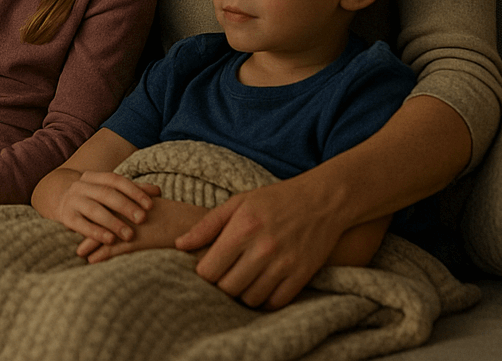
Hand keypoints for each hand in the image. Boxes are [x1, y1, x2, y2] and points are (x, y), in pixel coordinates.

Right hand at [40, 168, 160, 251]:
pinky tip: (110, 240)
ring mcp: (72, 200)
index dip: (134, 191)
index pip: (116, 180)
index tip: (150, 205)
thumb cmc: (92, 199)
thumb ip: (132, 191)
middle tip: (142, 219)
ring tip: (129, 235)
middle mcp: (81, 186)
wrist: (56, 201)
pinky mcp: (65, 217)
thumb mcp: (108, 192)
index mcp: (94, 177)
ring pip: (94, 209)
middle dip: (125, 206)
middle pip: (106, 193)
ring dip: (113, 222)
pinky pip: (81, 224)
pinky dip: (96, 232)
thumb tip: (158, 191)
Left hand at [80, 196, 206, 262]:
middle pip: (103, 218)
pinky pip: (117, 248)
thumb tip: (137, 215)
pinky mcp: (142, 240)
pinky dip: (103, 254)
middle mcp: (133, 212)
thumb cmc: (183, 220)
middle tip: (72, 235)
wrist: (199, 224)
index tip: (81, 218)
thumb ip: (145, 210)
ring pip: (107, 234)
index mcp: (136, 203)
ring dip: (91, 243)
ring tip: (78, 252)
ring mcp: (136, 226)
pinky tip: (92, 261)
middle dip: (88, 227)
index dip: (95, 213)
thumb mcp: (160, 210)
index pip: (109, 206)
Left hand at [175, 177, 344, 309]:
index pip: (209, 271)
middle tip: (225, 274)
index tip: (207, 267)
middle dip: (221, 285)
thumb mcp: (237, 203)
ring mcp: (285, 265)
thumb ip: (206, 225)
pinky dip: (264, 300)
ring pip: (250, 299)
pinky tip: (261, 285)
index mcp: (243, 229)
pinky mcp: (302, 276)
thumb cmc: (274, 200)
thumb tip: (180, 245)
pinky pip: (274, 303)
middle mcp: (263, 249)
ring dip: (242, 294)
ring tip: (243, 279)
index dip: (203, 273)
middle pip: (227, 288)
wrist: (322, 201)